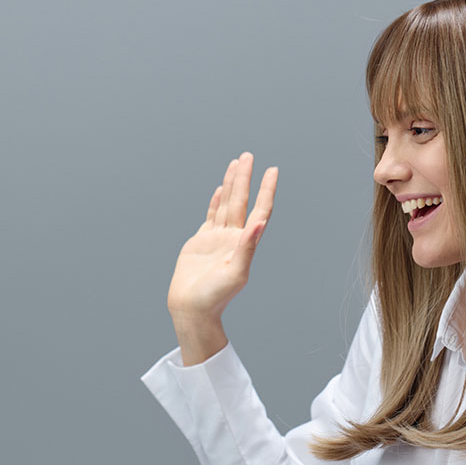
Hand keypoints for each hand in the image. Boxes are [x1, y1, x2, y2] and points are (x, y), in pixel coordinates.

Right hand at [166, 152, 277, 363]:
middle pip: (241, 201)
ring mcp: (217, 239)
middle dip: (245, 179)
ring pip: (226, 205)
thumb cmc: (215, 296)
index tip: (272, 170)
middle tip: (249, 156)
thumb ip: (247, 247)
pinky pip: (211, 216)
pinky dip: (215, 202)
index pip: (259, 211)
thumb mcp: (236, 273)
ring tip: (236, 164)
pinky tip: (219, 190)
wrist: (192, 308)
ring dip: (231, 185)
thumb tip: (259, 223)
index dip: (266, 190)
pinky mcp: (201, 242)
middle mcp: (233, 238)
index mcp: (245, 244)